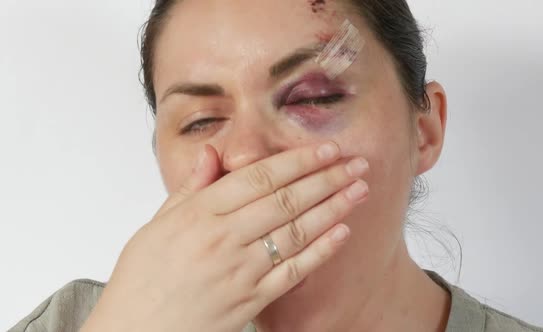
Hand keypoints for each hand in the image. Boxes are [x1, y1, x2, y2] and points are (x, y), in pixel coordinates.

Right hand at [80, 141, 369, 331]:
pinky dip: (321, 250)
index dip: (298, 160)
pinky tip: (342, 231)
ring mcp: (240, 271)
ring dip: (333, 208)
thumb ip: (189, 188)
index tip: (327, 149)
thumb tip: (212, 153)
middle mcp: (223, 239)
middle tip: (357, 163)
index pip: (259, 177)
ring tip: (359, 190)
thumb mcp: (155, 225)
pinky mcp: (251, 300)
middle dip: (327, 178)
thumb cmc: (141, 280)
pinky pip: (294, 271)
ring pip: (297, 231)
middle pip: (286, 200)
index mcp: (198, 214)